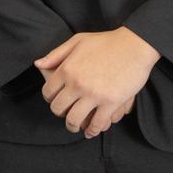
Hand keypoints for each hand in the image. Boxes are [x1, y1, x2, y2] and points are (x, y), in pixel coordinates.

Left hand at [35, 27, 158, 135]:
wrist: (134, 46)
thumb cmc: (106, 42)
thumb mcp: (77, 41)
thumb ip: (56, 54)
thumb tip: (38, 64)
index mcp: (66, 69)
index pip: (48, 92)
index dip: (50, 98)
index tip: (55, 100)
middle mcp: (77, 84)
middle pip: (58, 108)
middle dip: (59, 113)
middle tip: (64, 114)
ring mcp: (94, 94)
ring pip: (75, 119)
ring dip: (73, 126)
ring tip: (75, 126)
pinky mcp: (111, 102)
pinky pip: (97, 123)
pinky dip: (92, 130)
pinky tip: (91, 131)